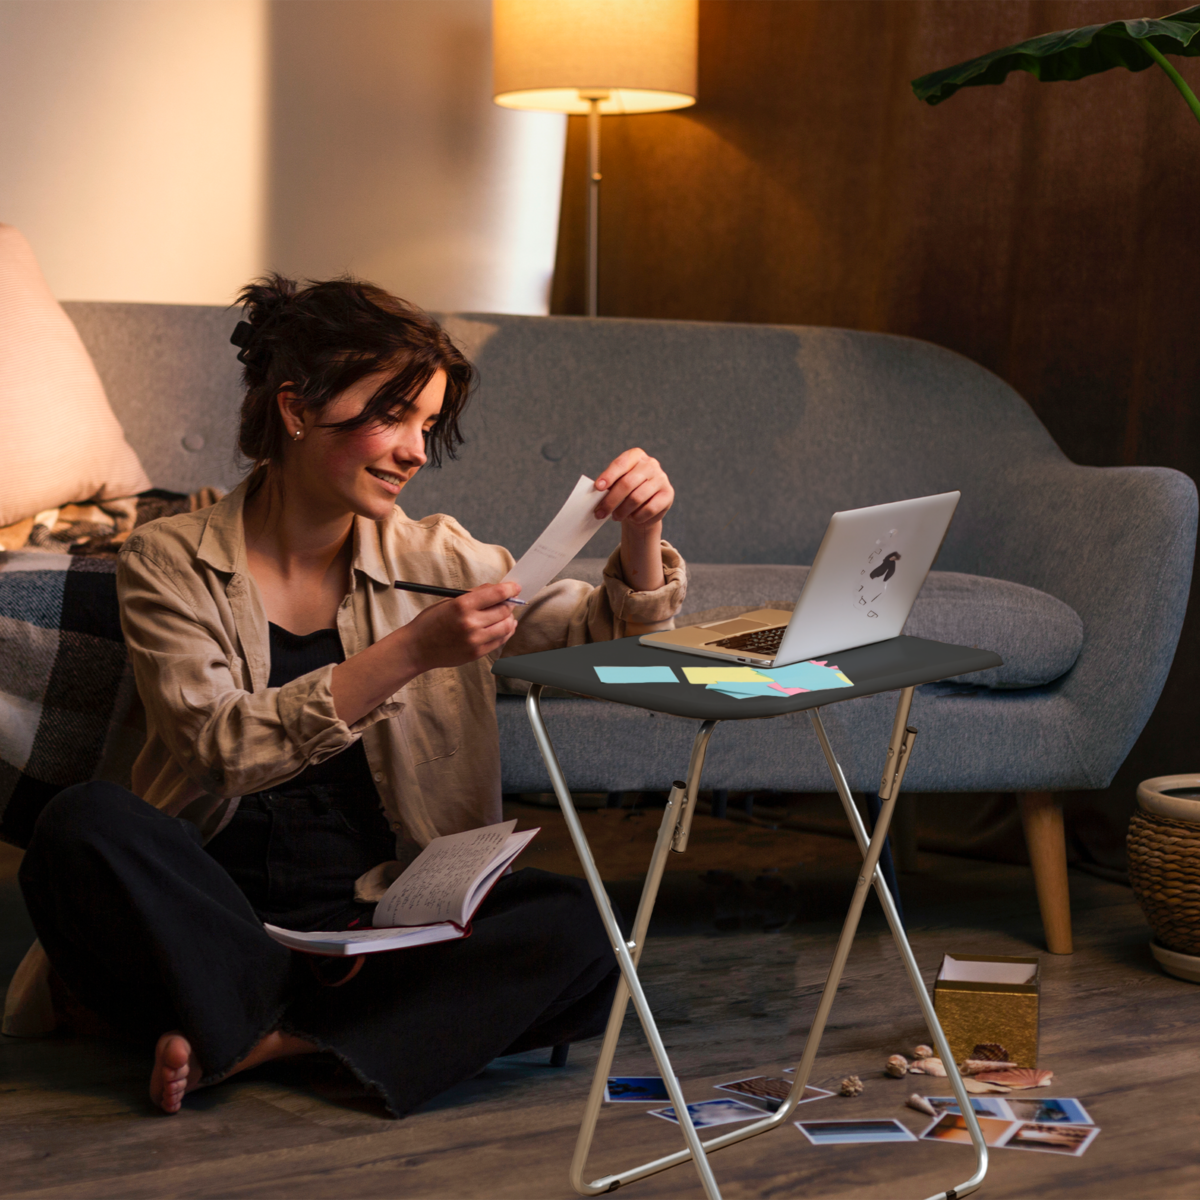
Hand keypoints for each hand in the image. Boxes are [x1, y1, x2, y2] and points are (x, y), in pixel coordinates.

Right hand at [398, 582, 520, 672]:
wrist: (416, 648)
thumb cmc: (431, 622)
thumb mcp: (449, 601)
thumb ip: (474, 594)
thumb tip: (497, 588)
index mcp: (462, 605)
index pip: (496, 594)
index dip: (510, 589)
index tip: (515, 587)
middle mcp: (470, 623)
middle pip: (504, 610)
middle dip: (509, 604)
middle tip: (508, 602)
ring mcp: (474, 640)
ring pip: (506, 627)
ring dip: (509, 619)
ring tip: (505, 616)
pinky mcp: (476, 653)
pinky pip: (500, 641)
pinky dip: (505, 632)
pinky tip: (501, 627)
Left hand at [594, 448, 673, 527]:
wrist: (644, 506)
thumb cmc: (625, 493)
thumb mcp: (616, 484)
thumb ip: (608, 486)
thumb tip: (596, 494)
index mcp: (636, 455)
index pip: (621, 464)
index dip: (609, 476)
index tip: (598, 487)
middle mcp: (650, 464)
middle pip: (627, 483)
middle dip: (611, 500)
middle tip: (600, 513)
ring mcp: (661, 478)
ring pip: (637, 498)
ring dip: (622, 511)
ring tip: (615, 517)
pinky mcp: (668, 494)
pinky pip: (649, 509)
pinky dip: (637, 516)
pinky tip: (632, 518)